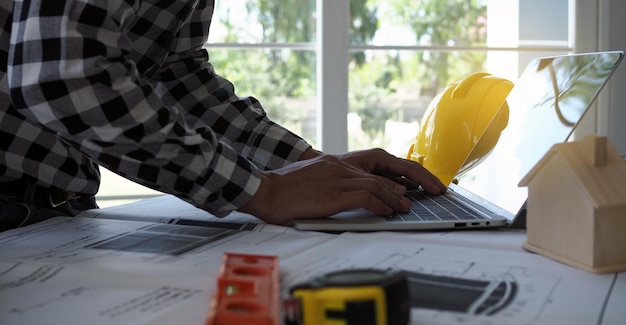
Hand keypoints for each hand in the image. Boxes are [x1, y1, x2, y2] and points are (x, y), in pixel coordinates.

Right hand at [239, 148, 445, 223]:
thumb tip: (362, 195)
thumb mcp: (316, 179)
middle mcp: (341, 165)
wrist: (265, 190)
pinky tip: (388, 212)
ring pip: (378, 183)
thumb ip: (337, 182)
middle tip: (433, 188)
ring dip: (398, 196)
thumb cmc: (286, 189)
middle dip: (415, 176)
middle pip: (386, 166)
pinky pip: (364, 196)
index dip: (402, 168)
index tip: (418, 179)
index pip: (379, 159)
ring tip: (409, 207)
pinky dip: (380, 204)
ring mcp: (338, 178)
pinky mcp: (332, 193)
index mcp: (338, 161)